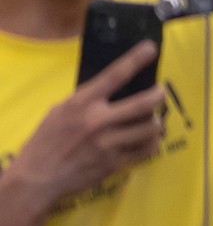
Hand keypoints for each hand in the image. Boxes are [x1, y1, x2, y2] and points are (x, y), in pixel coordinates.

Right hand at [2, 46, 165, 208]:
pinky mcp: (115, 163)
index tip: (151, 48)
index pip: (114, 76)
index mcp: (81, 104)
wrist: (38, 177)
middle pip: (143, 104)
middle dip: (158, 95)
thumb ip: (84, 101)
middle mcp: (97, 121)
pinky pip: (146, 149)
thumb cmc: (46, 141)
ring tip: (154, 120)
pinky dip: (152, 142)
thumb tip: (110, 89)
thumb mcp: (59, 112)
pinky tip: (149, 139)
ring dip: (156, 122)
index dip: (135, 59)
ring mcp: (108, 143)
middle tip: (161, 92)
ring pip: (149, 128)